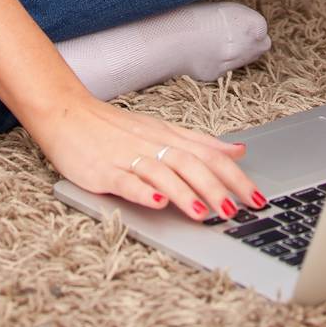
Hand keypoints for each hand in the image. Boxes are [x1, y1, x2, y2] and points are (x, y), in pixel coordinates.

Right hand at [37, 95, 268, 222]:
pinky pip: (126, 181)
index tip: (257, 196)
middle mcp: (153, 145)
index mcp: (168, 136)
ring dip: (185, 194)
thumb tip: (237, 150)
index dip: (235, 176)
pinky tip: (157, 204)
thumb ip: (200, 142)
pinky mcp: (104, 171)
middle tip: (238, 209)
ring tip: (204, 214)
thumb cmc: (115, 127)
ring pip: (162, 173)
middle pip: (191, 163)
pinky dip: (143, 192)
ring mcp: (128, 157)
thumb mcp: (162, 129)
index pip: (209, 156)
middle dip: (216, 187)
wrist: (67, 113)